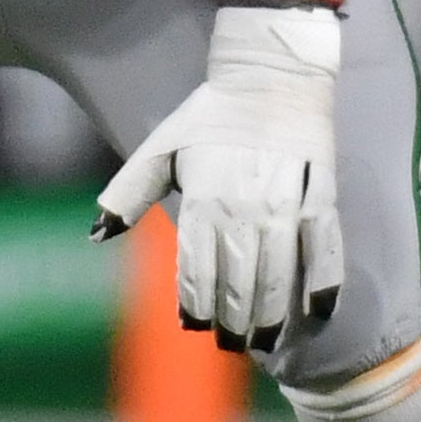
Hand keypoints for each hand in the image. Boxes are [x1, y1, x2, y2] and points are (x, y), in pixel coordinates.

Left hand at [91, 4, 343, 353]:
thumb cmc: (208, 116)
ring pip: (279, 276)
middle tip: (230, 343)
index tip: (193, 325)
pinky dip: (322, 285)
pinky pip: (325, 251)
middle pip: (239, 281)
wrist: (269, 78)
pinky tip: (316, 313)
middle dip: (233, 320)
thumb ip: (129, 193)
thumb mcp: (160, 148)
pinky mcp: (320, 197)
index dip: (195, 304)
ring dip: (272, 316)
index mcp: (203, 197)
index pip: (197, 268)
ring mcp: (285, 205)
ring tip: (265, 342)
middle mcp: (244, 207)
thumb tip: (96, 234)